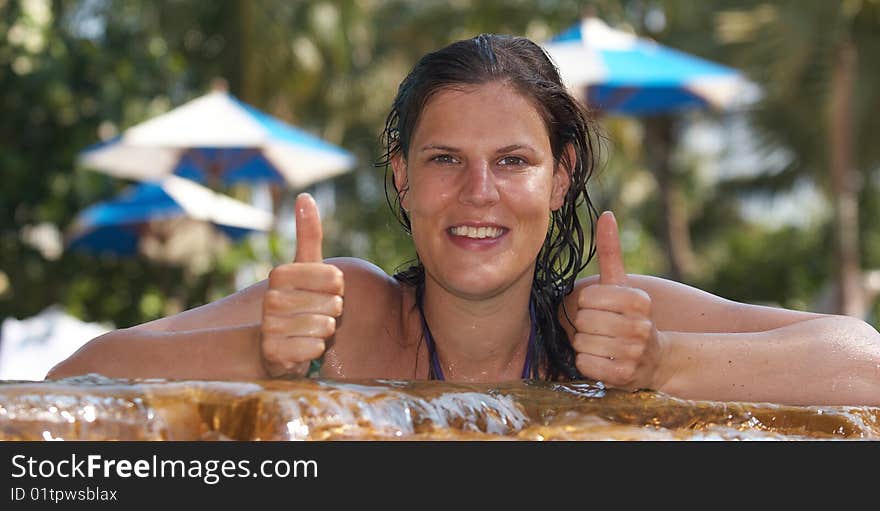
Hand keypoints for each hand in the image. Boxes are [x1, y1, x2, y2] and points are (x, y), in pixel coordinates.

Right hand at [261, 193, 343, 377]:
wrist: (272, 346)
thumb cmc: (298, 301)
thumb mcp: (306, 267)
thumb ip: (308, 234)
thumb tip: (304, 195)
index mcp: (280, 275)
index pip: (335, 279)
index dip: (338, 289)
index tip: (324, 292)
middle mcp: (270, 299)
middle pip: (333, 304)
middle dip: (332, 312)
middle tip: (315, 315)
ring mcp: (269, 327)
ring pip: (325, 327)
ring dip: (325, 332)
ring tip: (309, 330)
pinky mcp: (273, 353)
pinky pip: (316, 349)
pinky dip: (316, 350)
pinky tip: (303, 348)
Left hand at [571, 211, 662, 390]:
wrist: (654, 359)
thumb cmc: (629, 316)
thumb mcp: (621, 284)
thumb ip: (611, 251)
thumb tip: (606, 214)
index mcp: (639, 299)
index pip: (586, 296)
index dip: (585, 304)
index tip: (600, 309)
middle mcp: (640, 325)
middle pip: (581, 320)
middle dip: (582, 326)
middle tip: (598, 330)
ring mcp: (634, 352)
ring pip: (580, 343)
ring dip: (583, 346)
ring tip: (601, 345)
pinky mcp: (624, 376)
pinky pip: (584, 365)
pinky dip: (585, 364)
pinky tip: (602, 361)